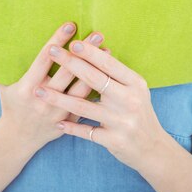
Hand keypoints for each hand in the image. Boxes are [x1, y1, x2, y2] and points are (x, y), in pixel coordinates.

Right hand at [0, 22, 110, 150]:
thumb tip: (5, 40)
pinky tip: (108, 76)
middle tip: (97, 34)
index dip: (58, 41)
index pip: (45, 59)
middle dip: (83, 52)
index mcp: (27, 88)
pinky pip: (86, 103)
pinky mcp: (70, 121)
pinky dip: (97, 88)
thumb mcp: (5, 86)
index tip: (70, 26)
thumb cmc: (12, 105)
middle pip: (68, 71)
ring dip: (96, 69)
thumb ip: (6, 66)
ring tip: (108, 51)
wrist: (18, 138)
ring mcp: (59, 112)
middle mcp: (44, 99)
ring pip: (81, 88)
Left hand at [33, 38, 164, 171]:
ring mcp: (122, 122)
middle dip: (71, 64)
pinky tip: (57, 122)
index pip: (109, 64)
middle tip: (52, 52)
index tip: (72, 42)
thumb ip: (117, 75)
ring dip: (59, 98)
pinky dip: (71, 127)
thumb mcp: (135, 91)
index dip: (91, 52)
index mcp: (135, 84)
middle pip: (95, 79)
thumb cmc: (138, 113)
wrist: (153, 148)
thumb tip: (94, 49)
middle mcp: (130, 101)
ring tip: (39, 91)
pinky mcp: (114, 140)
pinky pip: (87, 131)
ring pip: (84, 106)